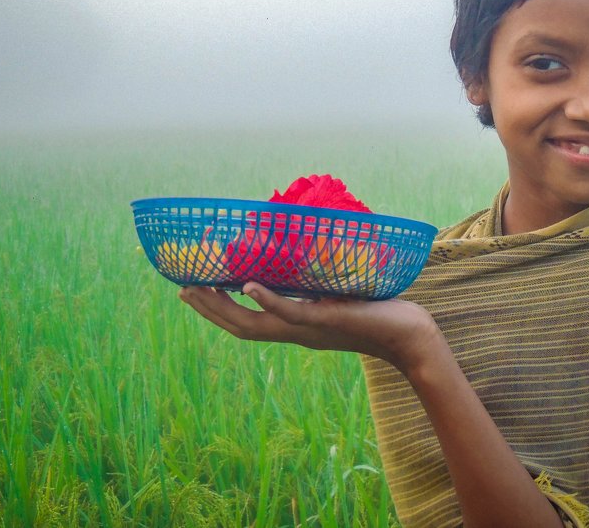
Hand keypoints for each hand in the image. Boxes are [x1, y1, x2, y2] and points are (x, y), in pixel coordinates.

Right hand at [178, 283, 440, 374]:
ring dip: (223, 307)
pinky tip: (247, 286)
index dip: (217, 309)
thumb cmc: (379, 311)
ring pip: (254, 324)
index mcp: (297, 326)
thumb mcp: (341, 295)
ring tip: (198, 289)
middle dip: (208, 309)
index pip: (247, 322)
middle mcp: (296, 331)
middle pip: (240, 326)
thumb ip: (320, 283)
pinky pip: (289, 313)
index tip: (193, 290)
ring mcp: (308, 328)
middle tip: (181, 289)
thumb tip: (307, 254)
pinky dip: (266, 300)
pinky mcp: (326, 319)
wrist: (408, 334)